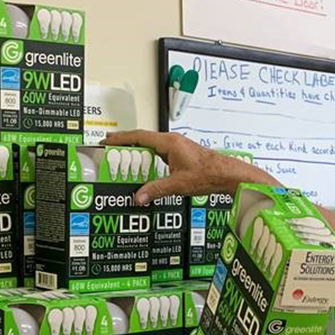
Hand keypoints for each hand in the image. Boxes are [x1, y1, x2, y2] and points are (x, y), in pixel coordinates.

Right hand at [102, 130, 275, 204]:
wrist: (228, 175)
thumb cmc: (209, 174)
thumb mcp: (178, 184)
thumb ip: (156, 190)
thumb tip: (138, 197)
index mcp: (169, 142)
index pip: (138, 136)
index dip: (120, 139)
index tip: (106, 141)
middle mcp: (172, 141)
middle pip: (143, 139)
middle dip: (126, 145)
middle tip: (110, 152)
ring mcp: (178, 147)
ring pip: (152, 147)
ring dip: (138, 153)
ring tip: (124, 161)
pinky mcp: (182, 155)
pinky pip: (160, 153)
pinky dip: (150, 159)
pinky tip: (146, 170)